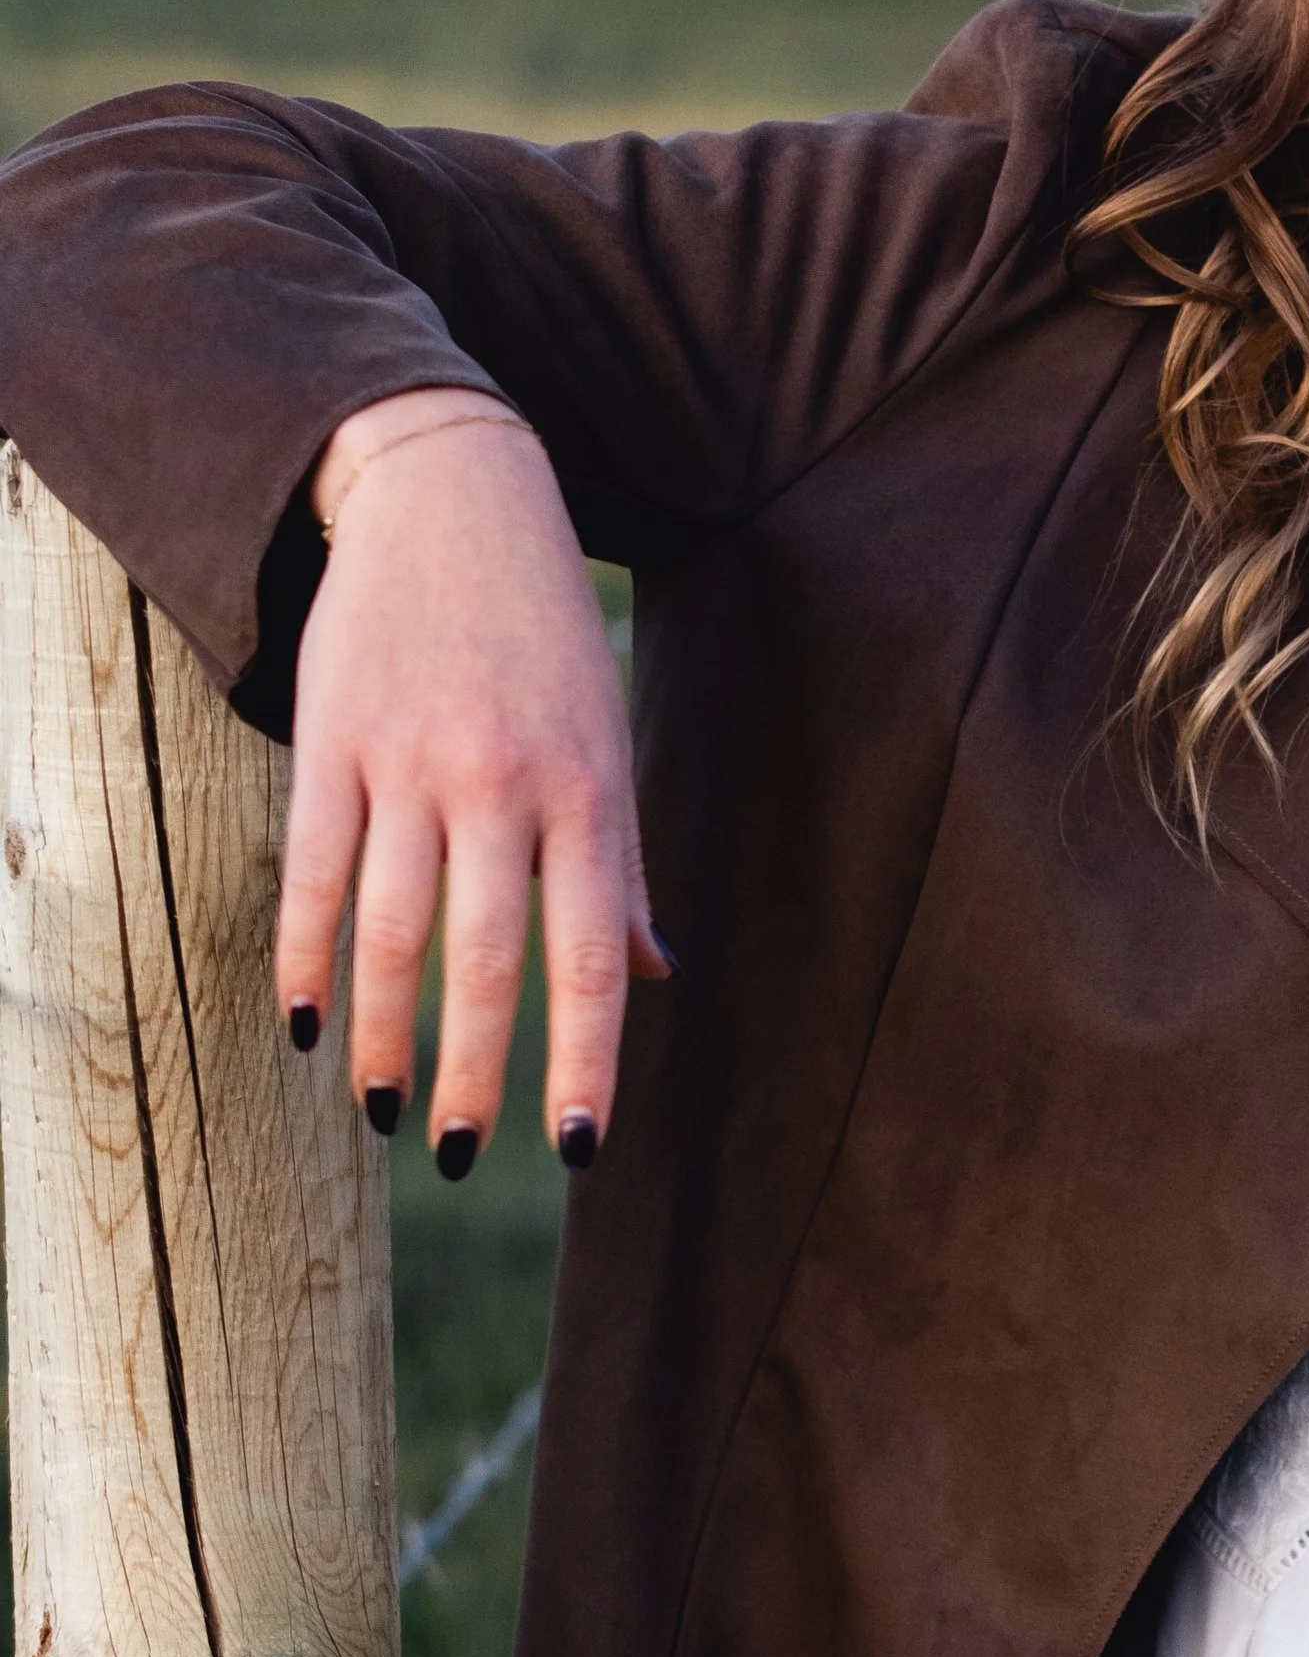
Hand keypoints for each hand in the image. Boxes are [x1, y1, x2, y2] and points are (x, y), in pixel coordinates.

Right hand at [275, 388, 671, 1171]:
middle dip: (471, 1074)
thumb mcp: (604, 744)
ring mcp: (413, 763)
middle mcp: (503, 785)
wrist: (455, 502)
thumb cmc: (544, 645)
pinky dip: (309, 956)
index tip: (577, 1149)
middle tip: (458, 1154)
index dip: (583, 1062)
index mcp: (587, 796)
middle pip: (485, 961)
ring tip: (378, 1108)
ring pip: (393, 930)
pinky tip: (309, 1023)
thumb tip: (651, 978)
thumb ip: (619, 868)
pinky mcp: (334, 740)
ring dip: (382, 1034)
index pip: (587, 960)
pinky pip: (316, 870)